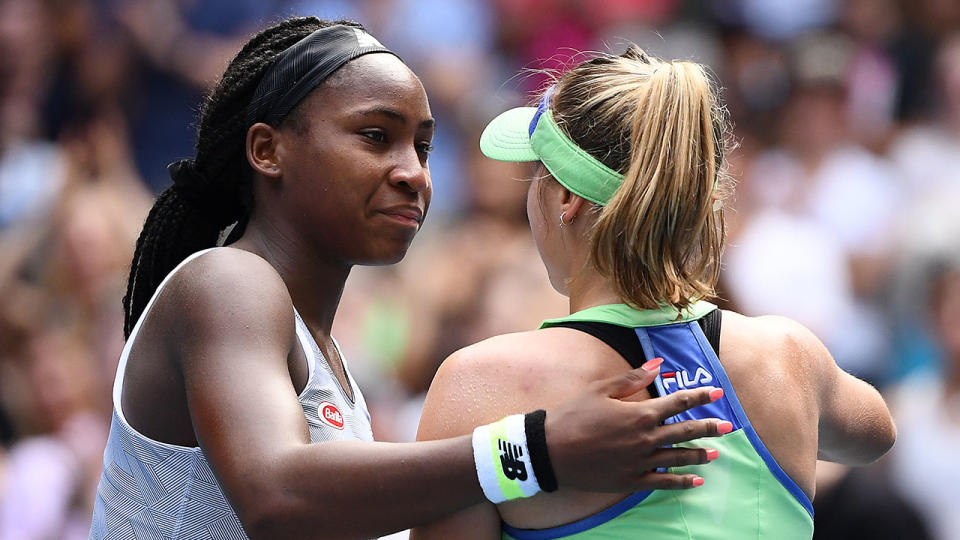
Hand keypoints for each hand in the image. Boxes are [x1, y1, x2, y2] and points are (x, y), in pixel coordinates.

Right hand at [545, 362, 725, 491]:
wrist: (552, 451)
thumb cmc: (573, 416)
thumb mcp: (600, 390)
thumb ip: (632, 379)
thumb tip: (657, 365)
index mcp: (640, 413)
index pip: (677, 402)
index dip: (699, 396)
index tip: (717, 392)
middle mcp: (646, 438)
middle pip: (685, 431)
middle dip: (709, 427)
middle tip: (728, 426)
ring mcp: (641, 462)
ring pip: (678, 457)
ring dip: (700, 454)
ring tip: (715, 453)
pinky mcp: (632, 480)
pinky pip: (664, 482)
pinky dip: (682, 481)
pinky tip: (696, 480)